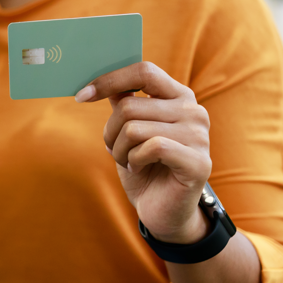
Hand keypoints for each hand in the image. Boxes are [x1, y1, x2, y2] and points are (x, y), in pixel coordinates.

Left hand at [76, 61, 211, 243]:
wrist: (163, 210)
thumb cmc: (144, 166)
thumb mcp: (128, 130)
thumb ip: (123, 101)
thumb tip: (100, 78)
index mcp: (178, 96)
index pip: (144, 71)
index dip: (110, 80)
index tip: (82, 95)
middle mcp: (194, 111)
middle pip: (129, 107)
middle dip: (110, 132)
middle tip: (114, 149)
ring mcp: (200, 136)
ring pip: (134, 128)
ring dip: (119, 150)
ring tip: (128, 161)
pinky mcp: (199, 162)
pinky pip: (150, 148)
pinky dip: (133, 161)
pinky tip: (139, 168)